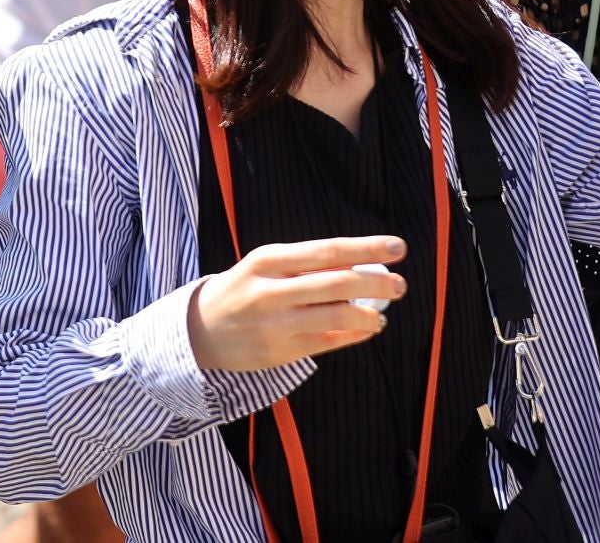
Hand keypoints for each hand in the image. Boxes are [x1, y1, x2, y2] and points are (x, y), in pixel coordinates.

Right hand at [187, 236, 405, 371]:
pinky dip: (354, 334)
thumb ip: (306, 264)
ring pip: (337, 317)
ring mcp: (275, 323)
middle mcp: (270, 290)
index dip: (367, 249)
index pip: (327, 251)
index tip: (397, 247)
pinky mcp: (280, 351)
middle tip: (400, 284)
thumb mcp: (264, 266)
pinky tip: (365, 328)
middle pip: (337, 284)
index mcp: (267, 260)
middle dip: (376, 283)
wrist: (200, 330)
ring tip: (380, 314)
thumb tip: (361, 263)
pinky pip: (329, 341)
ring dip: (369, 315)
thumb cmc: (243, 290)